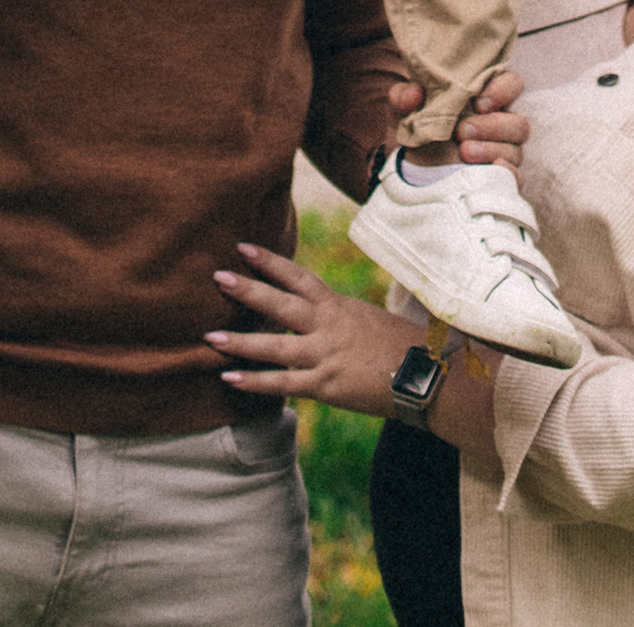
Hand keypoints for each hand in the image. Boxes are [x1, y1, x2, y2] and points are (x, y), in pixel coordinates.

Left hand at [207, 240, 435, 414]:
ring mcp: (325, 357)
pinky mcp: (325, 387)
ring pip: (275, 347)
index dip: (270, 262)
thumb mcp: (365, 317)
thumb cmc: (397, 344)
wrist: (424, 376)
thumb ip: (336, 314)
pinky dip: (255, 383)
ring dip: (241, 343)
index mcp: (338, 306)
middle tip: (218, 276)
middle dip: (248, 290)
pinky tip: (230, 379)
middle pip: (281, 305)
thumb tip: (311, 309)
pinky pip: (284, 385)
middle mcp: (328, 327)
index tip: (243, 247)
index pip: (299, 277)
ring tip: (209, 338)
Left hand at [389, 70, 528, 174]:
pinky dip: (507, 174)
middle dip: (492, 126)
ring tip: (463, 152)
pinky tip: (489, 170)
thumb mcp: (404, 109)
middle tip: (462, 131)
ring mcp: (502, 153)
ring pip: (516, 150)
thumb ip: (404, 96)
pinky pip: (515, 178)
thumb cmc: (416, 128)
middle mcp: (500, 124)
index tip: (477, 102)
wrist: (409, 169)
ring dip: (491, 149)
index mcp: (485, 97)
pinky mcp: (498, 179)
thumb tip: (414, 93)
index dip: (502, 90)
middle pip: (519, 123)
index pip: (512, 84)